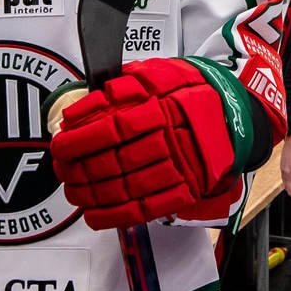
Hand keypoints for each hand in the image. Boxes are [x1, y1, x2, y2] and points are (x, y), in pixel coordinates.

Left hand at [49, 58, 254, 229]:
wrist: (231, 115)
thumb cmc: (188, 93)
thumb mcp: (155, 75)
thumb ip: (118, 88)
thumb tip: (78, 113)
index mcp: (163, 107)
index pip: (113, 128)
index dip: (81, 140)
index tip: (59, 144)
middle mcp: (171, 140)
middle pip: (115, 160)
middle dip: (79, 168)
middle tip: (60, 168)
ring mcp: (179, 169)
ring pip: (126, 187)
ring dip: (91, 193)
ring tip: (71, 190)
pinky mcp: (184, 192)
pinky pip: (144, 209)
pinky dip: (114, 215)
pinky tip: (92, 214)